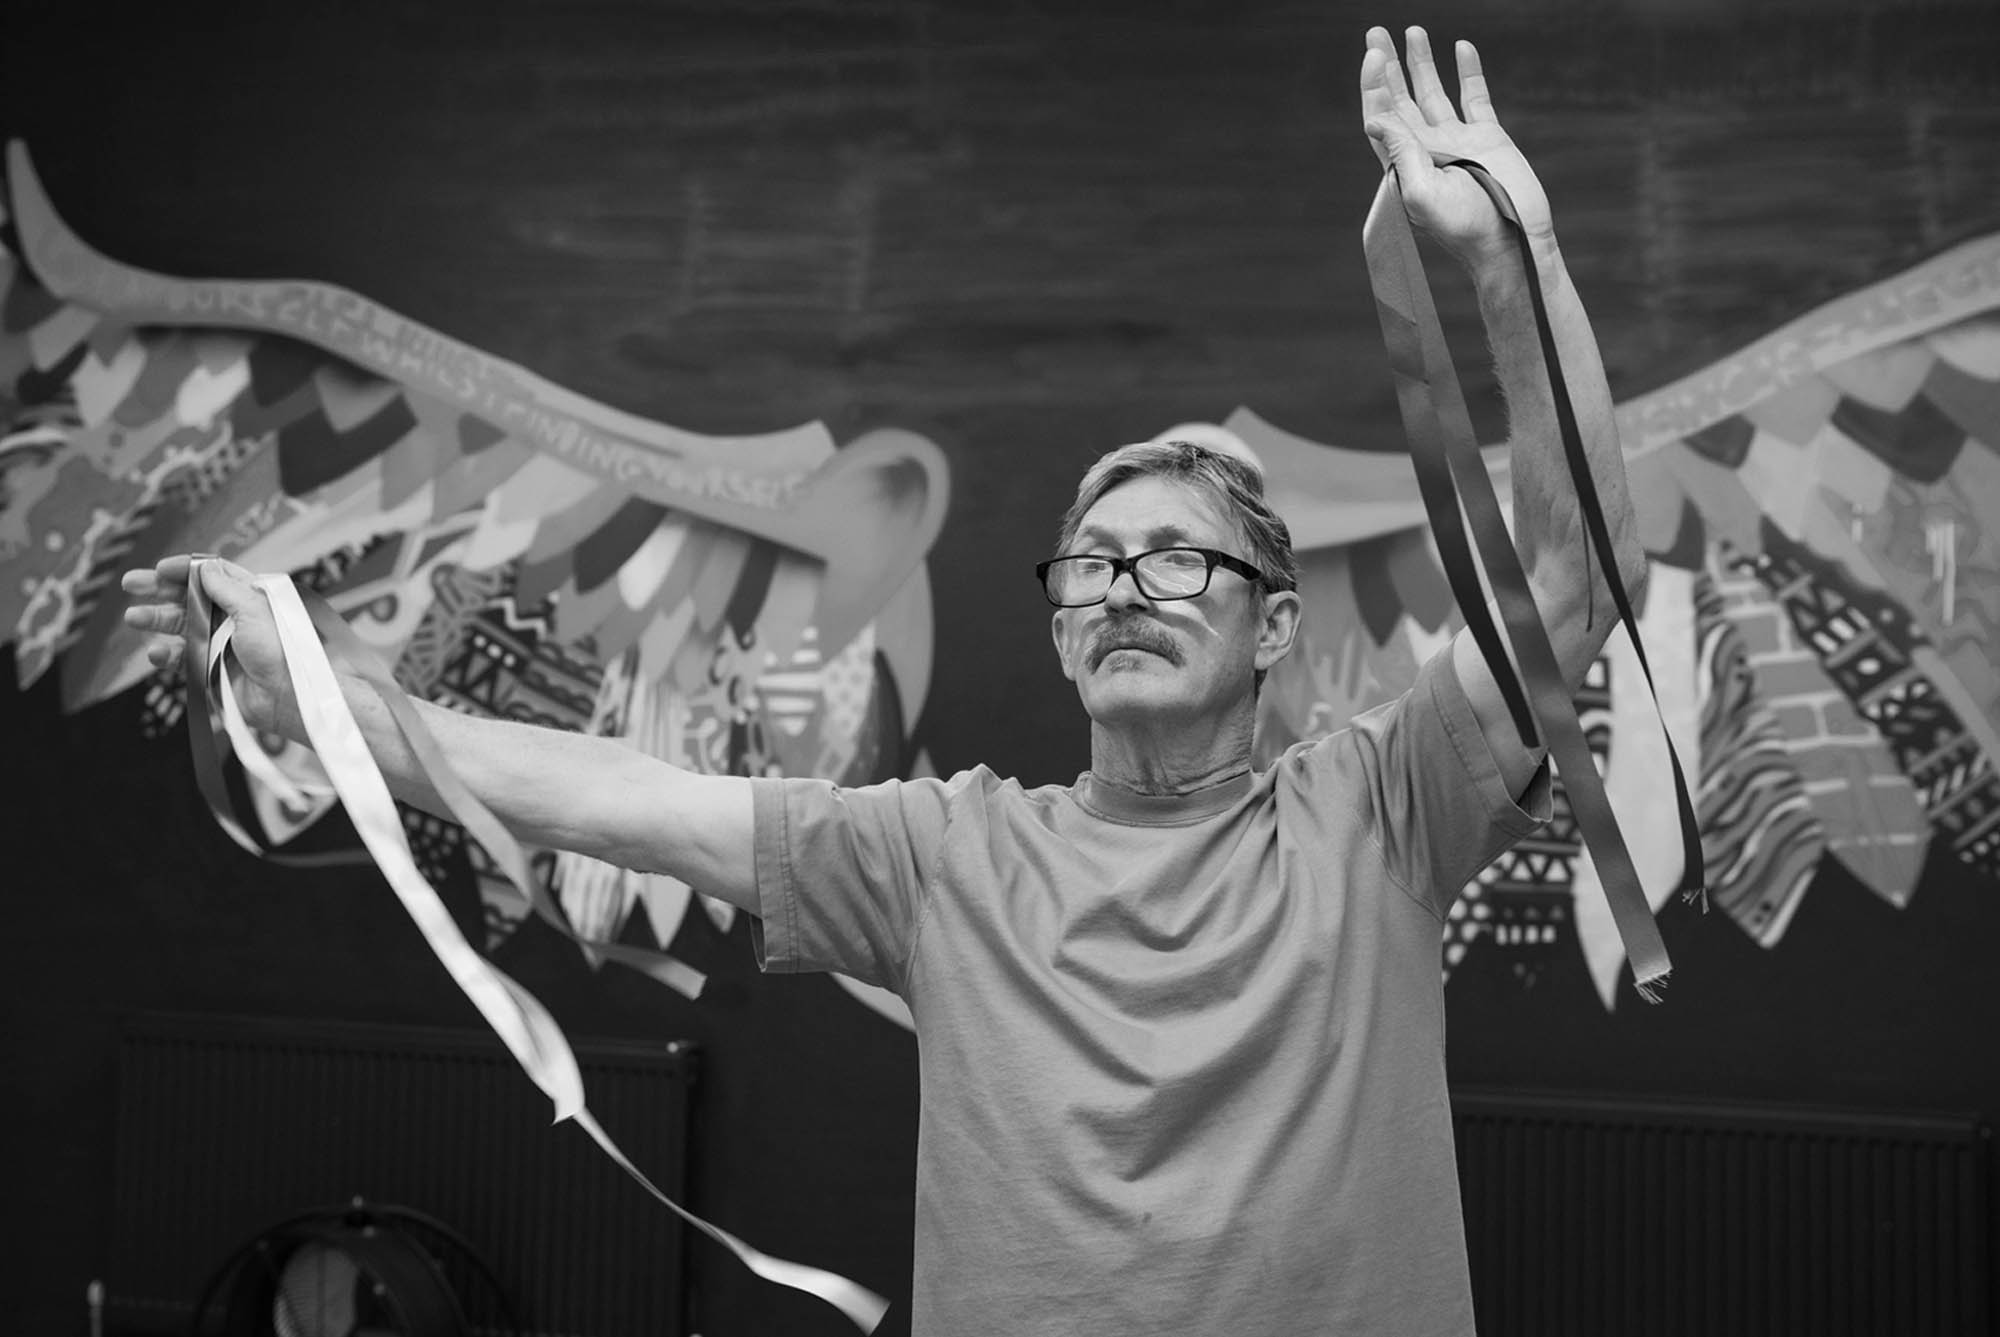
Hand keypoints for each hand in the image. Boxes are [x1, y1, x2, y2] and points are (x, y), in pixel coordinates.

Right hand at [121, 554, 302, 738]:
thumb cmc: (282, 651)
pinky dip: (166, 654)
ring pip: (179, 626)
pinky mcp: (209, 668)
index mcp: (246, 598)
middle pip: (188, 597)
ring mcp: (218, 643)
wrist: (289, 695)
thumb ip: (227, 589)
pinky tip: (157, 653)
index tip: (162, 569)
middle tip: (131, 583)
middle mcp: (231, 618)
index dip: (185, 570)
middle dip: (158, 589)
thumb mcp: (255, 610)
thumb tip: (206, 567)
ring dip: (155, 619)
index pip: (211, 575)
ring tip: (135, 617)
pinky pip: (181, 658)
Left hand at [1359, 25, 1553, 266]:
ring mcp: (1458, 140)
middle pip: (1400, 99)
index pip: (1381, 116)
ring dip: (1421, 62)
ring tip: (1412, 31)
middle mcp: (1427, 148)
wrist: (1512, 239)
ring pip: (1433, 92)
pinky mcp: (1488, 136)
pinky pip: (1474, 96)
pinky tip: (1460, 47)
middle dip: (1387, 66)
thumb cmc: (1465, 226)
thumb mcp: (1423, 194)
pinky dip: (1467, 71)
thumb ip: (1400, 153)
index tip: (1373, 54)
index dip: (1373, 85)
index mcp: (1405, 163)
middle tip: (1375, 32)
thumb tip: (1374, 120)